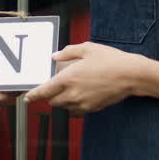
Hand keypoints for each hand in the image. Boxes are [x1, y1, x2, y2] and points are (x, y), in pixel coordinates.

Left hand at [24, 42, 143, 113]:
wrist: (131, 75)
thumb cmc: (110, 60)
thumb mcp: (88, 49)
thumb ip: (68, 52)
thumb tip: (55, 57)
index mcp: (68, 78)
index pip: (43, 91)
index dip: (33, 96)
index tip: (27, 98)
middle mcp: (72, 94)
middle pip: (52, 101)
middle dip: (50, 95)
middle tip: (55, 86)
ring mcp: (82, 103)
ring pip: (63, 107)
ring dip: (62, 100)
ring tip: (71, 89)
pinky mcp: (92, 109)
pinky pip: (76, 111)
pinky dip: (74, 105)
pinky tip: (82, 94)